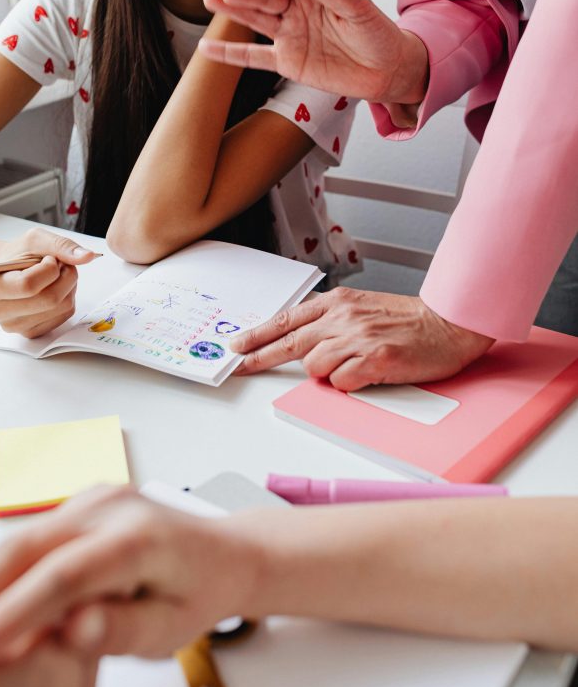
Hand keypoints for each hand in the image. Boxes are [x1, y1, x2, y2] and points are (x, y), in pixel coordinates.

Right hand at [0, 227, 98, 338]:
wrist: (7, 271)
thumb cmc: (18, 255)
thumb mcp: (35, 240)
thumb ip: (60, 245)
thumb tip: (86, 256)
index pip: (28, 285)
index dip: (49, 268)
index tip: (48, 259)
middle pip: (49, 300)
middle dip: (65, 276)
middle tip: (60, 265)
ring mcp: (13, 326)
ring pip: (61, 307)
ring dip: (68, 286)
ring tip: (55, 276)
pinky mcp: (31, 332)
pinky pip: (64, 315)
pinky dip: (67, 298)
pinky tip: (54, 289)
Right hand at [0, 487, 263, 671]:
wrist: (224, 552)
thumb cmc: (202, 592)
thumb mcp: (173, 627)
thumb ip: (122, 629)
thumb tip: (72, 629)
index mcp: (139, 537)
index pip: (64, 576)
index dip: (13, 615)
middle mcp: (112, 506)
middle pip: (28, 547)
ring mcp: (95, 497)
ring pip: (21, 539)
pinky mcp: (82, 502)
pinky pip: (32, 537)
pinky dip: (1, 572)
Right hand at [200, 0, 427, 106]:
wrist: (387, 72)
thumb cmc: (378, 34)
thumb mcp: (357, 8)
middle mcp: (296, 8)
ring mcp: (289, 34)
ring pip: (254, 19)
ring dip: (231, 10)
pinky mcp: (287, 62)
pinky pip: (254, 57)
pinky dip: (231, 54)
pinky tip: (207, 48)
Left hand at [230, 288, 493, 389]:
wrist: (448, 323)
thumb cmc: (410, 320)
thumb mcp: (364, 308)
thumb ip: (333, 320)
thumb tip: (304, 338)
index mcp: (339, 303)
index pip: (288, 319)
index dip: (259, 334)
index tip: (239, 345)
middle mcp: (343, 318)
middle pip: (289, 342)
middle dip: (260, 357)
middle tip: (241, 366)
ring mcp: (357, 339)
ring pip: (315, 367)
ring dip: (328, 373)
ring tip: (355, 365)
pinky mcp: (374, 360)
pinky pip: (341, 382)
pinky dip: (350, 384)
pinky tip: (368, 374)